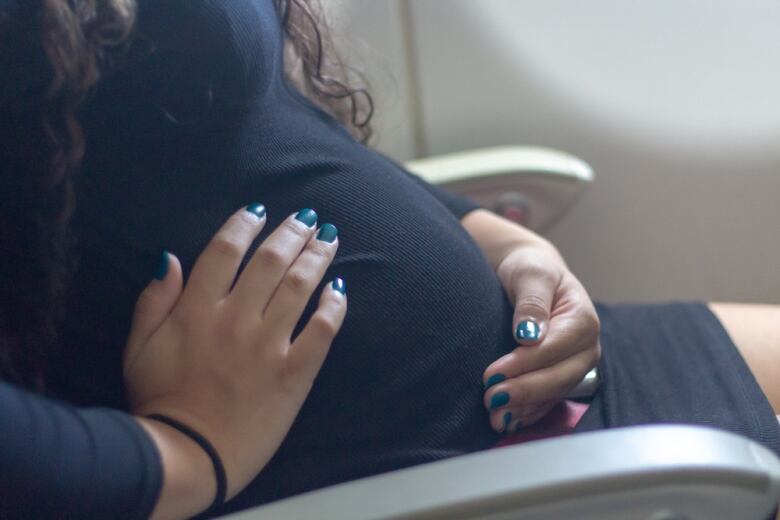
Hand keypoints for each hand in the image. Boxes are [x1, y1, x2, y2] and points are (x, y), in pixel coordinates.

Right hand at [123, 206, 345, 516]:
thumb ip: (154, 300)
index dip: (244, 224)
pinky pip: (323, 330)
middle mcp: (235, 319)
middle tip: (308, 218)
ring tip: (330, 238)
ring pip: (300, 287)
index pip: (224, 251)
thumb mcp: (138, 348)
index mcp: (196, 310)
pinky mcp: (294, 373)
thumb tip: (169, 257)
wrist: (188, 457)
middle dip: (292, 232)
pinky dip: (335, 305)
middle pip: (271, 261)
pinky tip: (341, 288)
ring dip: (318, 257)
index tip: (259, 210)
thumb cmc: (159, 402)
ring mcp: (268, 345)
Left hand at [482, 242, 599, 432]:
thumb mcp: (530, 274)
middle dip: (524, 391)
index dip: (524, 364)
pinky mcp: (561, 378)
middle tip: (491, 398)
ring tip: (495, 416)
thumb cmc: (530, 270)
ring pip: (553, 393)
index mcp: (583, 320)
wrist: (531, 277)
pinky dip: (528, 413)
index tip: (492, 374)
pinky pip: (548, 401)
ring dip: (524, 408)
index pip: (555, 348)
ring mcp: (575, 366)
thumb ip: (532, 302)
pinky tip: (506, 421)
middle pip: (558, 376)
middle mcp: (586, 348)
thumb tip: (528, 334)